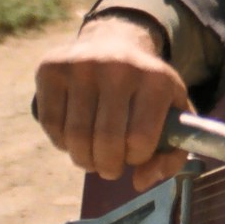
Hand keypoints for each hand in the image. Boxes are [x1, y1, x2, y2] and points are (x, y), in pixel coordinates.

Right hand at [34, 14, 190, 189]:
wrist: (115, 42)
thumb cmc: (146, 91)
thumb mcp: (173, 114)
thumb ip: (172, 156)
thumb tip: (141, 182)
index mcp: (157, 79)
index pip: (139, 139)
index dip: (136, 158)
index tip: (135, 153)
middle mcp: (120, 66)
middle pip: (106, 142)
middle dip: (108, 167)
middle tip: (110, 166)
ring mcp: (82, 64)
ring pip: (76, 137)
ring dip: (84, 159)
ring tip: (93, 155)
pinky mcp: (52, 67)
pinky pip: (51, 124)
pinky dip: (62, 142)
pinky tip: (75, 136)